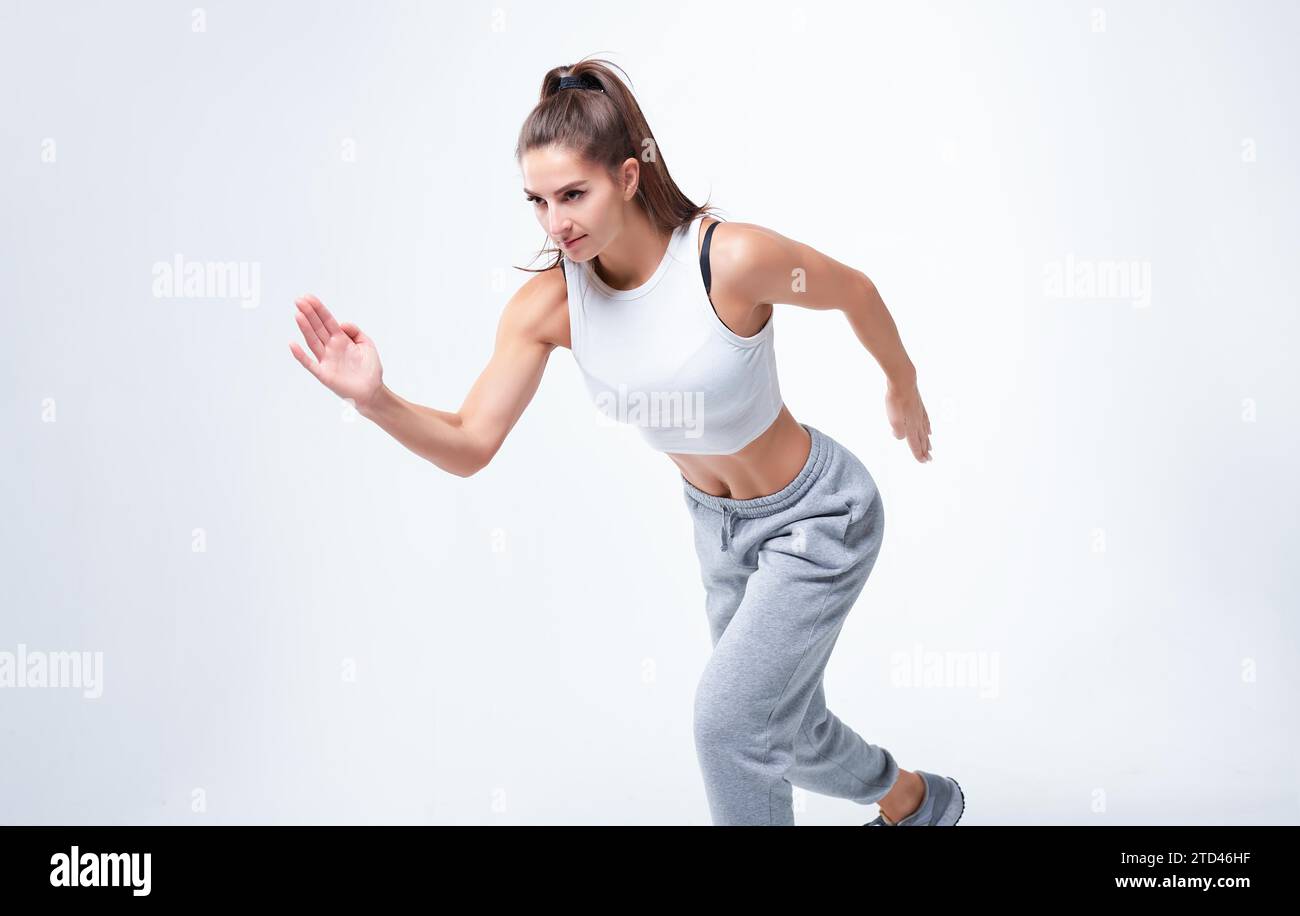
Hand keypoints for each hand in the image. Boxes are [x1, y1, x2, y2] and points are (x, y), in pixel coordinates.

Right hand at [289, 294, 382, 410]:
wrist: (373, 391)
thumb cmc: (370, 369)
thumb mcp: (367, 344)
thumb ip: (355, 331)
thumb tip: (341, 323)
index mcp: (341, 339)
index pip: (327, 320)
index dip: (318, 309)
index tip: (308, 297)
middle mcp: (331, 347)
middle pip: (318, 327)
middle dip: (309, 313)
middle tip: (298, 300)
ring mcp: (326, 360)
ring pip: (313, 341)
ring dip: (305, 328)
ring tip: (298, 314)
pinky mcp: (324, 374)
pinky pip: (309, 364)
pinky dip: (300, 355)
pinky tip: (293, 344)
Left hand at [885, 376, 932, 462]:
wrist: (903, 380)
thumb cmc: (896, 399)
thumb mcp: (892, 417)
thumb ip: (898, 430)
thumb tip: (901, 437)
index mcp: (910, 426)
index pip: (915, 444)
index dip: (918, 454)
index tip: (923, 462)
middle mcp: (917, 422)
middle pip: (922, 440)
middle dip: (925, 451)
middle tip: (929, 460)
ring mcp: (920, 414)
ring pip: (925, 432)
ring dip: (927, 441)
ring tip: (931, 449)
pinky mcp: (919, 407)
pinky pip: (926, 422)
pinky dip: (928, 428)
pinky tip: (929, 431)